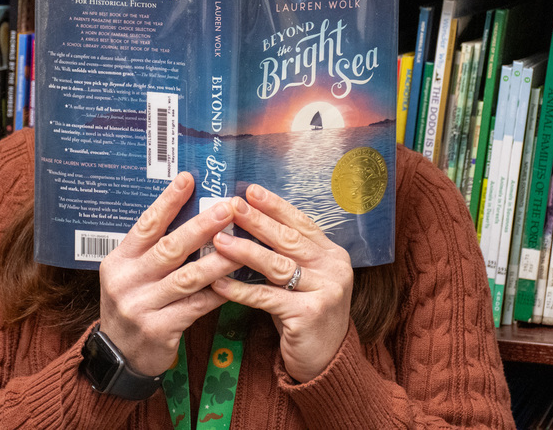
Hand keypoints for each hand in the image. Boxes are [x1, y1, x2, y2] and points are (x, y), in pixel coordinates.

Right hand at [98, 172, 241, 375]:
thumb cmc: (134, 304)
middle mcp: (126, 281)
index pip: (146, 225)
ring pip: (187, 277)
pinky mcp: (158, 329)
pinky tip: (237, 282)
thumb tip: (191, 213)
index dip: (168, 202)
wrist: (119, 355)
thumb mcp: (132, 274)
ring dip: (218, 260)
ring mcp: (140, 306)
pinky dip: (219, 292)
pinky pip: (196, 306)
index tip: (189, 179)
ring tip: (243, 244)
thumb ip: (153, 249)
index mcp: (119, 260)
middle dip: (201, 227)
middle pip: (169, 248)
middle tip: (227, 208)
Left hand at [210, 184, 353, 382]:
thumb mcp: (304, 280)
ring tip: (218, 240)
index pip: (301, 223)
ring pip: (276, 265)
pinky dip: (240, 289)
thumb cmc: (306, 314)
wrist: (326, 361)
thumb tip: (249, 223)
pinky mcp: (309, 314)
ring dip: (244, 251)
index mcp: (333, 254)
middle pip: (288, 239)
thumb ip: (287, 255)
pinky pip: (266, 297)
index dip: (275, 206)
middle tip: (231, 206)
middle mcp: (334, 268)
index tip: (251, 191)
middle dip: (257, 221)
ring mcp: (325, 291)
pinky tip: (218, 282)